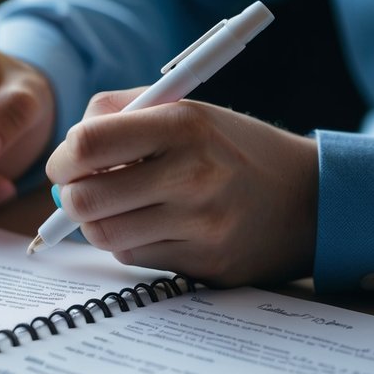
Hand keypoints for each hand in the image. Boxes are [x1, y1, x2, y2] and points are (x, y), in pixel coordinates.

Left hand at [45, 89, 317, 286]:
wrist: (310, 198)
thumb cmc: (234, 149)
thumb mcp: (188, 110)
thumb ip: (122, 114)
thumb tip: (70, 147)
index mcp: (183, 124)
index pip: (88, 144)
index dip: (63, 158)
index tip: (66, 163)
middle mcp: (192, 174)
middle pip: (86, 199)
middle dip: (72, 197)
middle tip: (81, 191)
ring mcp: (200, 224)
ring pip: (105, 234)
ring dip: (99, 222)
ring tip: (121, 206)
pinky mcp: (205, 262)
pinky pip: (135, 257)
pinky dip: (131, 242)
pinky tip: (155, 225)